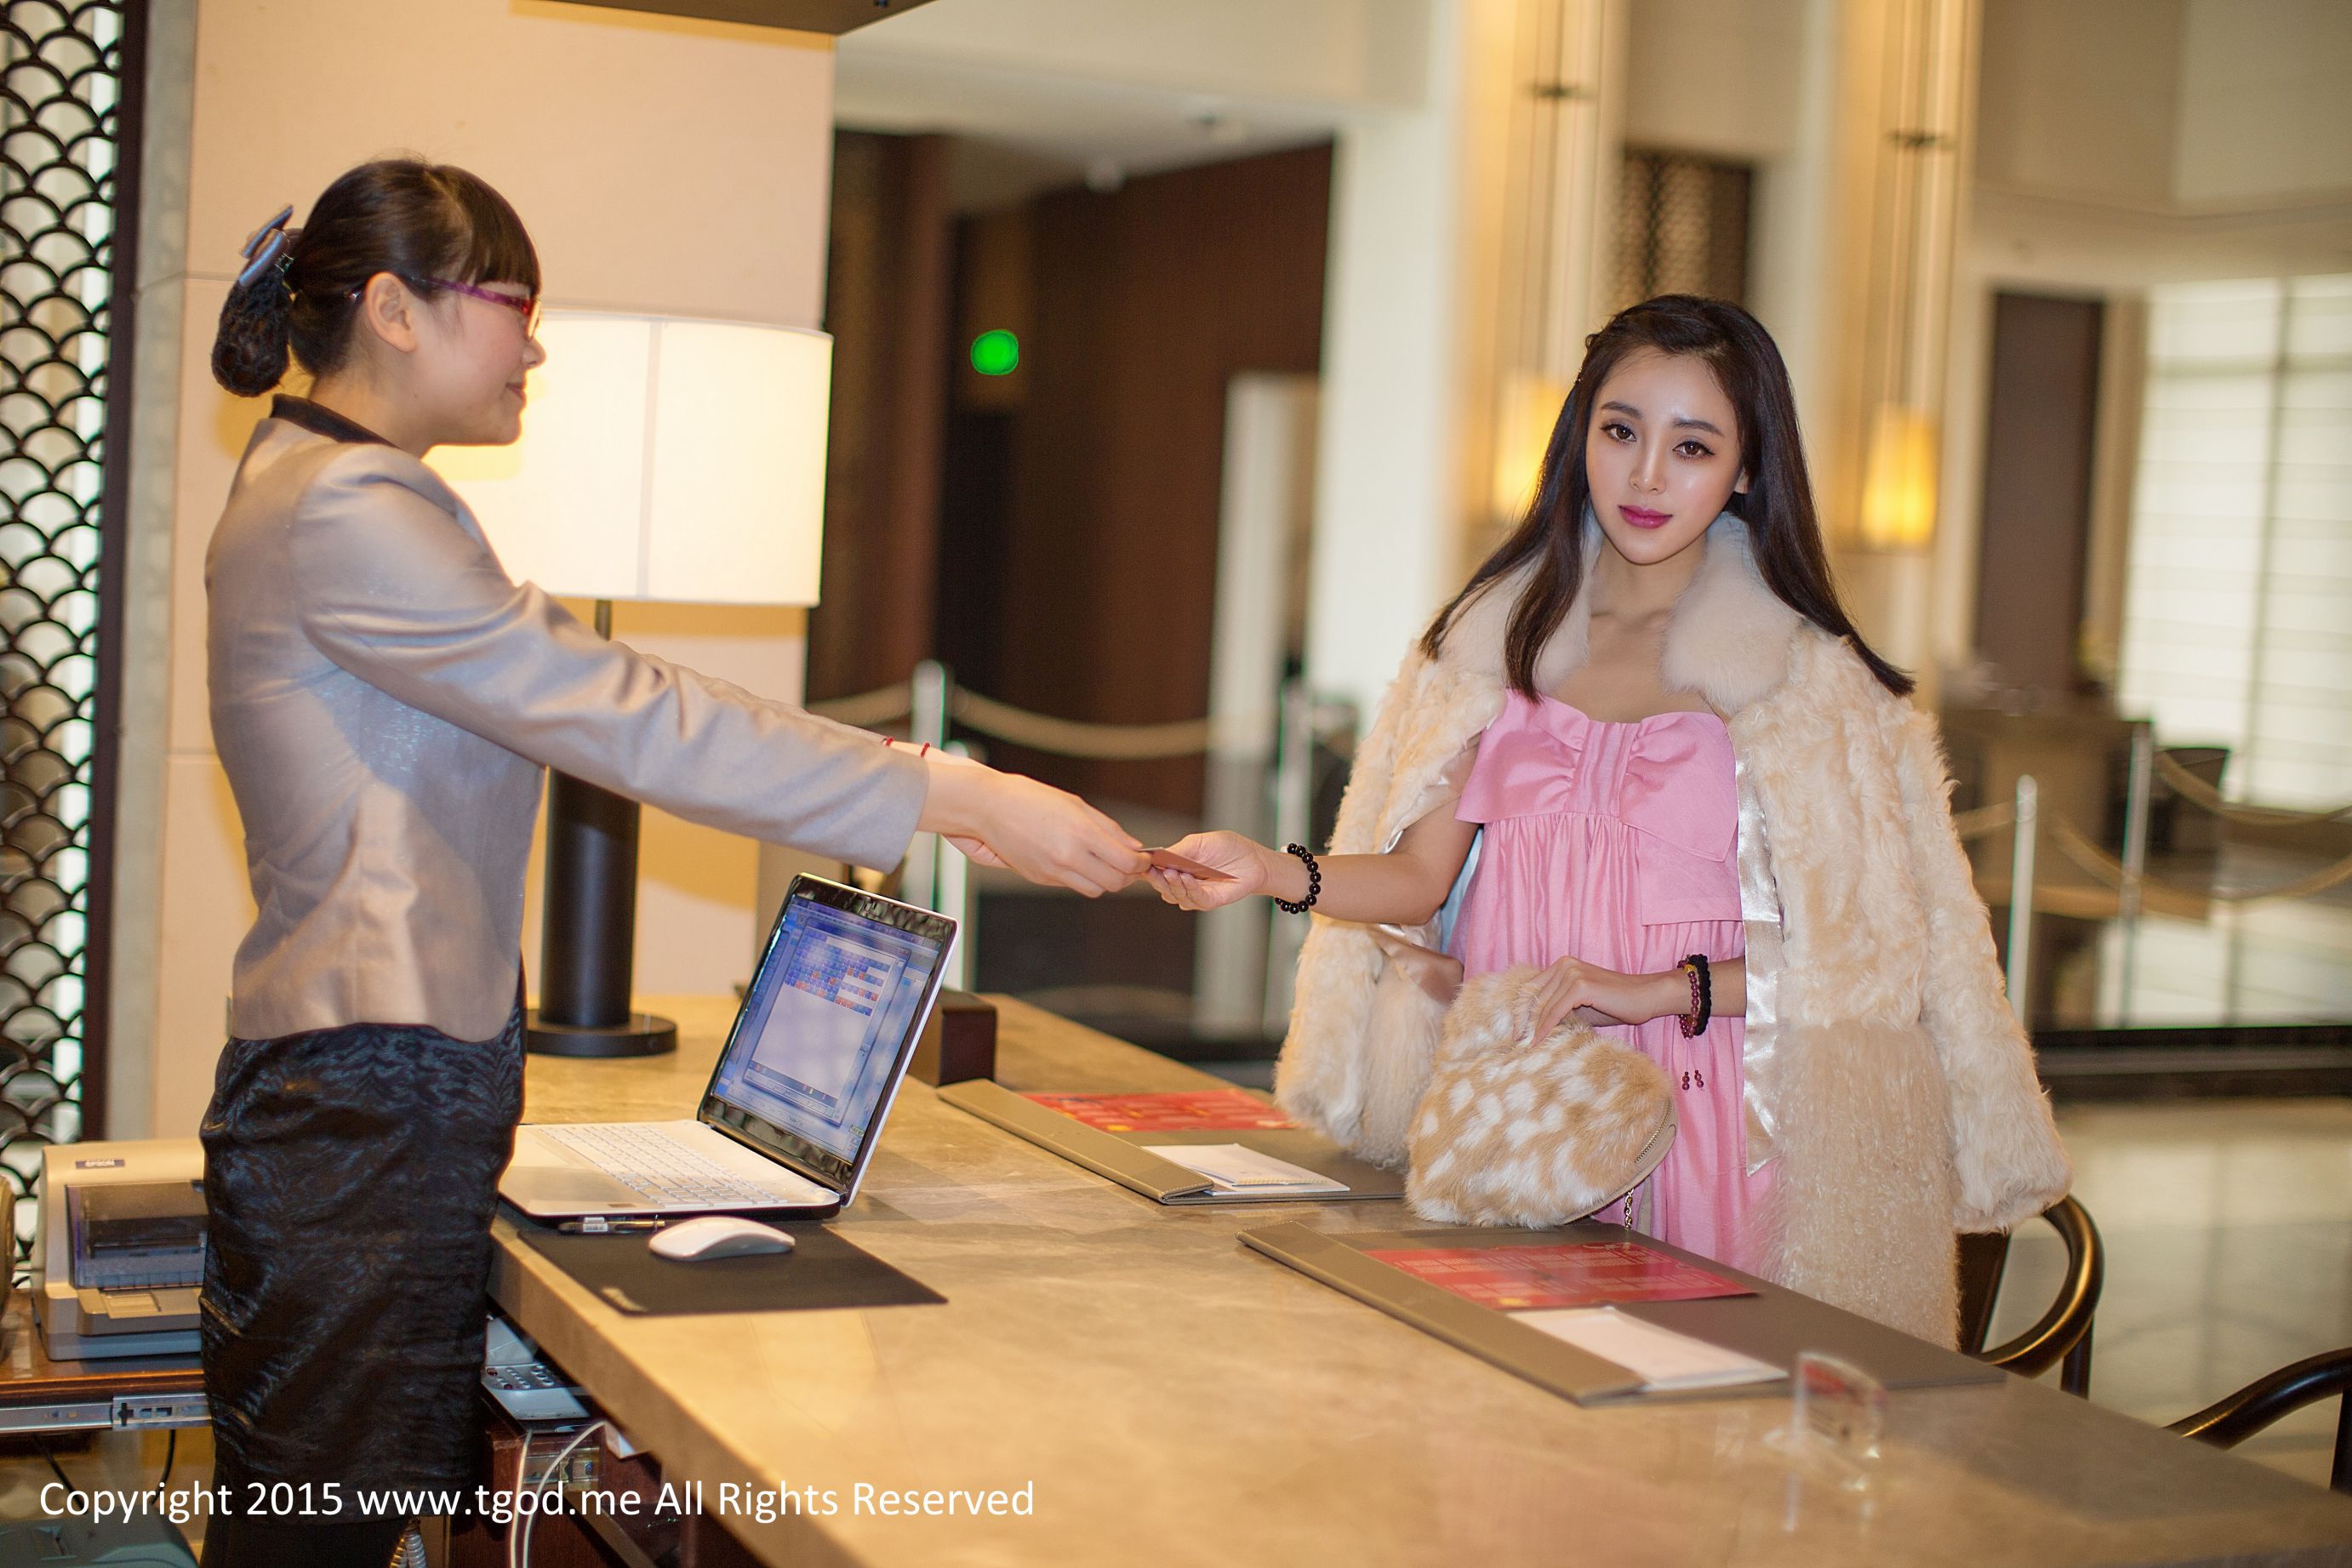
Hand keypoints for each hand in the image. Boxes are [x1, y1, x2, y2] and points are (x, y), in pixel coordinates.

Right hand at [922, 757, 1146, 896]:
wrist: (987, 807)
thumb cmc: (1029, 798)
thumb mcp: (1075, 805)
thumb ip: (1108, 828)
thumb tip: (1134, 847)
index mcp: (1080, 834)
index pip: (1125, 862)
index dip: (1141, 864)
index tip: (1144, 858)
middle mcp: (1068, 857)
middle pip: (1114, 883)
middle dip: (1128, 875)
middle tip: (1130, 863)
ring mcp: (1052, 872)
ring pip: (1095, 890)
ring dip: (1106, 880)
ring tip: (1106, 863)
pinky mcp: (1040, 878)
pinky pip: (1072, 885)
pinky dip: (1083, 877)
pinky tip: (1079, 860)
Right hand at [1144, 831, 1269, 911]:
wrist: (1253, 859)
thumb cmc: (1228, 848)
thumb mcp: (1199, 842)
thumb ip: (1178, 850)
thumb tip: (1157, 857)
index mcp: (1178, 867)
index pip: (1157, 871)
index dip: (1149, 869)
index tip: (1142, 863)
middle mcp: (1184, 883)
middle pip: (1163, 887)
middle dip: (1157, 879)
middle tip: (1153, 871)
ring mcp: (1196, 894)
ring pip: (1175, 895)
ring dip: (1172, 884)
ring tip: (1172, 872)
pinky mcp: (1209, 901)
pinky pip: (1195, 899)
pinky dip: (1189, 889)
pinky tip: (1187, 878)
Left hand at [1526, 958, 1684, 1043]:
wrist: (1645, 997)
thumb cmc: (1614, 1003)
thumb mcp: (1580, 1005)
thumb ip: (1559, 1007)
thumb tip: (1533, 1025)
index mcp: (1562, 965)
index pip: (1532, 988)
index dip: (1521, 1010)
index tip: (1515, 1030)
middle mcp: (1564, 965)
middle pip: (1534, 996)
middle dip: (1523, 1020)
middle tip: (1515, 1040)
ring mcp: (1572, 973)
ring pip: (1543, 1005)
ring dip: (1532, 1027)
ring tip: (1525, 1044)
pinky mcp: (1580, 986)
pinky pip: (1555, 1010)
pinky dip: (1546, 1027)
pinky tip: (1539, 1040)